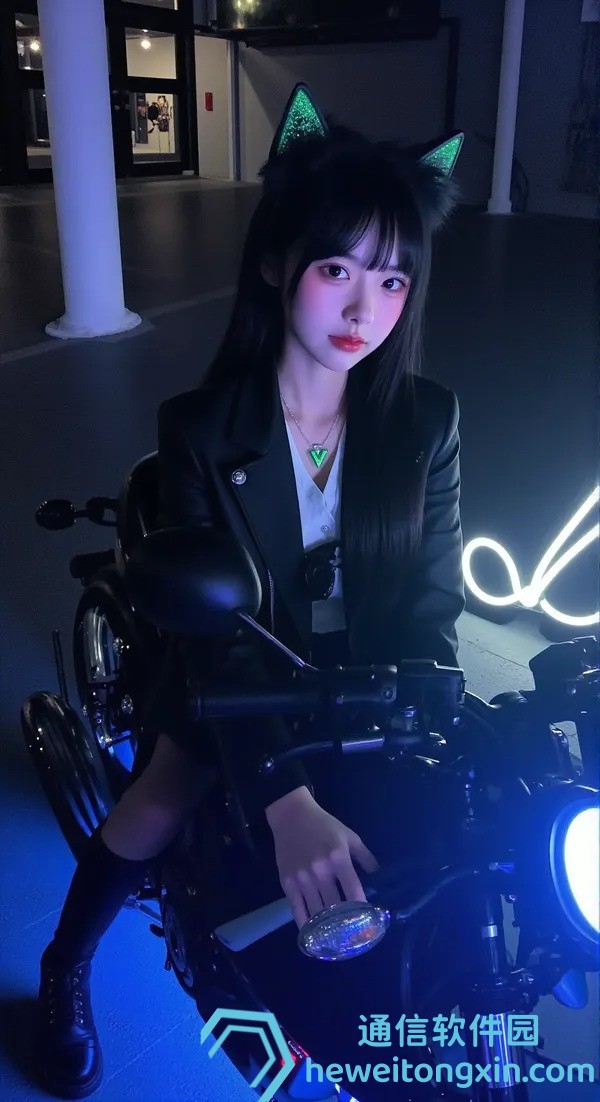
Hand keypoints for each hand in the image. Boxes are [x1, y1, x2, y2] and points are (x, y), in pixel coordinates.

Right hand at [265, 786, 378, 928]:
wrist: (291, 816)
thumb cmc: (324, 825)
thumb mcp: (349, 836)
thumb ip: (365, 856)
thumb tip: (378, 876)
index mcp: (339, 859)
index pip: (354, 892)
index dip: (362, 910)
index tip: (368, 924)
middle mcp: (321, 871)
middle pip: (335, 907)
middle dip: (345, 924)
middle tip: (352, 937)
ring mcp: (302, 878)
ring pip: (317, 912)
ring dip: (326, 929)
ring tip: (336, 941)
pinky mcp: (287, 882)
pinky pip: (297, 909)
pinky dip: (305, 925)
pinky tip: (312, 935)